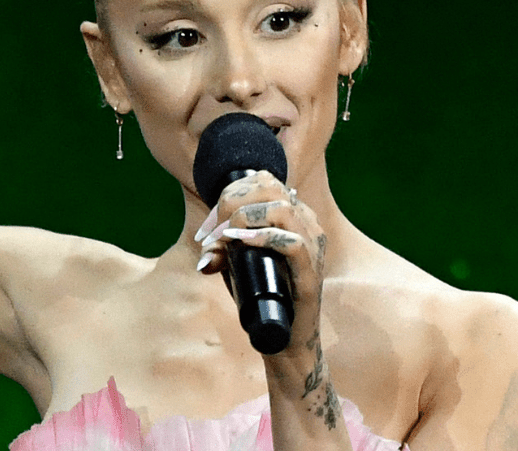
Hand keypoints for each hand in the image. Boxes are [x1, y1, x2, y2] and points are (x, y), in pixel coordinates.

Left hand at [194, 171, 327, 354]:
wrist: (283, 336)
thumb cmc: (262, 295)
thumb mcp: (237, 264)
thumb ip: (222, 248)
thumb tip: (204, 250)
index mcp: (294, 214)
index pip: (264, 180)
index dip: (230, 193)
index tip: (209, 225)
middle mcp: (307, 224)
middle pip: (270, 187)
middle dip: (231, 202)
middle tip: (212, 232)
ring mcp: (313, 246)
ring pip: (281, 208)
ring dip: (242, 218)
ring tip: (224, 238)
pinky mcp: (310, 272)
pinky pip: (292, 243)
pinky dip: (262, 238)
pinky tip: (240, 243)